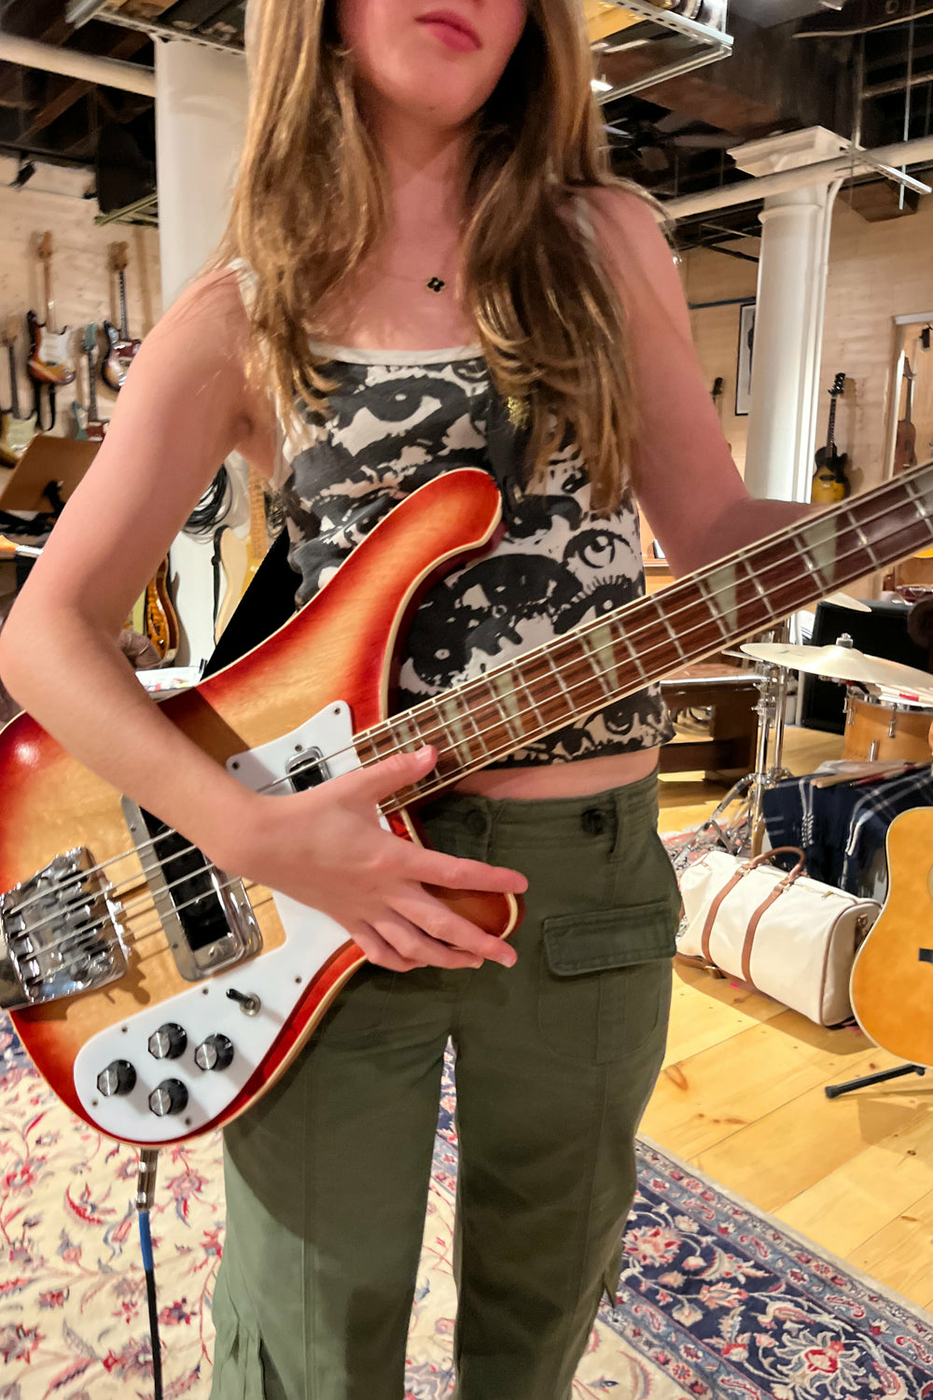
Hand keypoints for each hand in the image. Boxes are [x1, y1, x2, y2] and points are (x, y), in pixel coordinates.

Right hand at [210, 746, 526, 972]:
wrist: (263, 843)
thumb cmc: (309, 815)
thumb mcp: (357, 786)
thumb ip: (397, 771)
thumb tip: (431, 752)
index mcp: (392, 858)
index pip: (453, 872)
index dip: (491, 880)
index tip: (520, 885)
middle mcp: (384, 892)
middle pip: (440, 926)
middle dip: (478, 943)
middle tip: (507, 956)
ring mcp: (365, 912)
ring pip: (412, 948)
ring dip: (446, 959)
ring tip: (472, 964)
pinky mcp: (346, 921)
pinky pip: (377, 951)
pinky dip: (401, 962)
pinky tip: (416, 964)